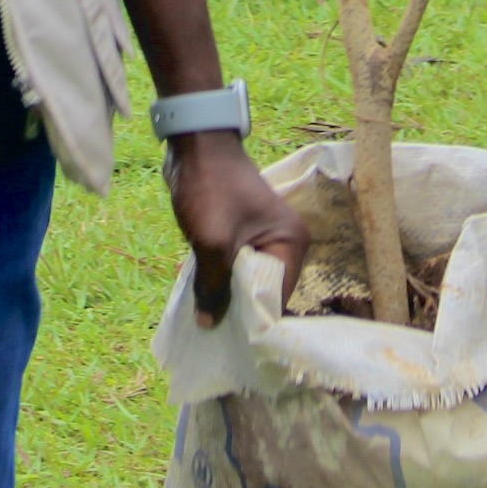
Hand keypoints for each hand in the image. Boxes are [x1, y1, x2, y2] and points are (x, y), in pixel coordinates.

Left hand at [166, 130, 306, 326]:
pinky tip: (199, 294)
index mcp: (292, 243)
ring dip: (223, 294)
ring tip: (204, 319)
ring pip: (243, 281)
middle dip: (238, 310)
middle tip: (214, 333)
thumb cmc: (211, 188)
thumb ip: (213, 286)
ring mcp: (263, 239)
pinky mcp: (241, 235)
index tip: (234, 343)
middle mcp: (285, 243)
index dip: (256, 320)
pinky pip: (231, 267)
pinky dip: (217, 279)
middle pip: (262, 292)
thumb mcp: (212, 241)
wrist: (194, 143)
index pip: (279, 296)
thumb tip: (210, 325)